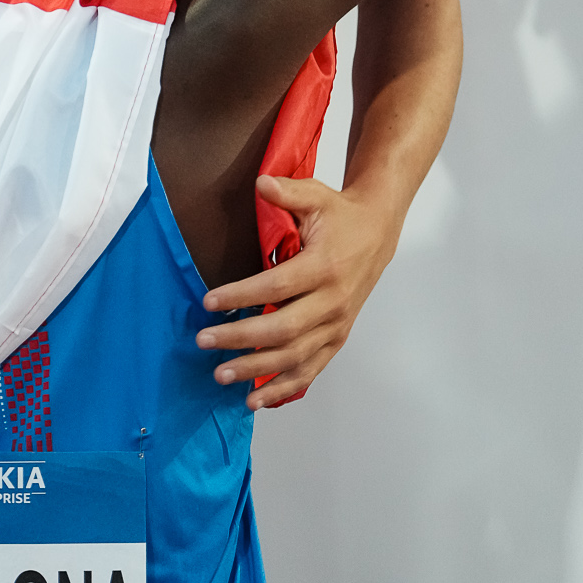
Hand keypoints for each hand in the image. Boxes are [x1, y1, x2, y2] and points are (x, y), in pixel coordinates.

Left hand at [196, 173, 398, 408]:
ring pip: (295, 356)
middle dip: (241, 339)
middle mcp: (333, 302)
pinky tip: (255, 398)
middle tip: (205, 342)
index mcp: (325, 267)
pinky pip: (310, 370)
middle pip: (283, 329)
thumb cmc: (340, 215)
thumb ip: (287, 192)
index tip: (209, 302)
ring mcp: (336, 325)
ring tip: (222, 375)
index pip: (277, 286)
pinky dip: (283, 387)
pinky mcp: (337, 338)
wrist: (377, 234)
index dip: (242, 296)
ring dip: (257, 370)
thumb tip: (261, 183)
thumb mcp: (316, 195)